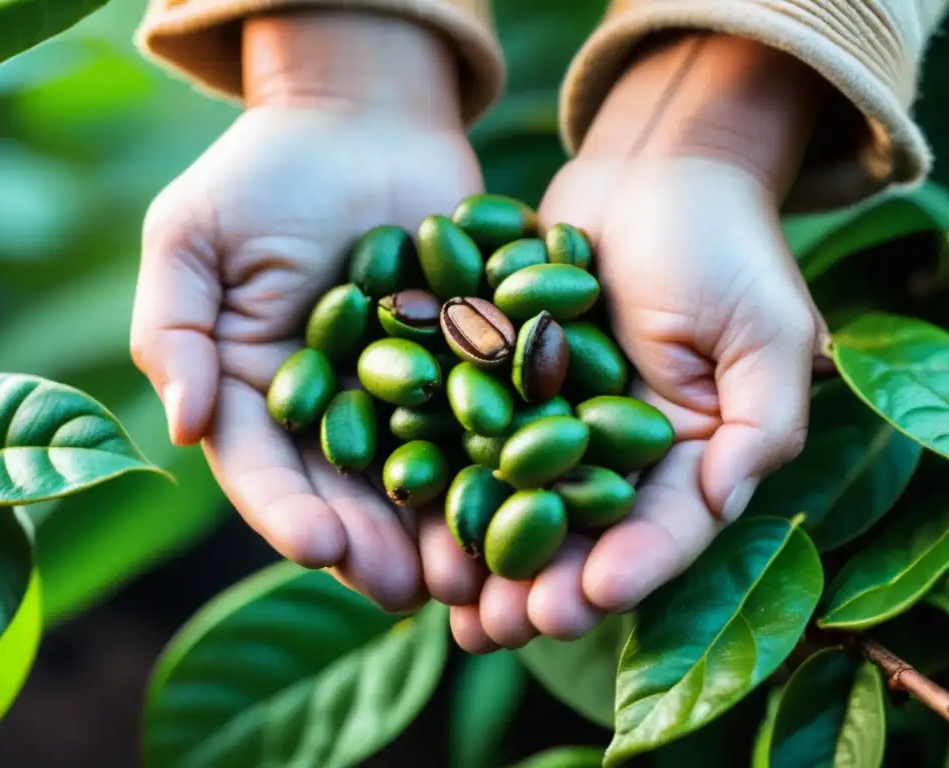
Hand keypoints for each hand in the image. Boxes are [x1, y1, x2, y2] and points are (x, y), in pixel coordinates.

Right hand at [130, 11, 485, 612]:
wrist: (363, 121)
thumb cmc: (263, 173)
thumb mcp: (191, 238)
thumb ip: (174, 330)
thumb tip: (185, 429)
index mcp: (258, 395)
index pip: (265, 470)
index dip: (288, 512)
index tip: (317, 547)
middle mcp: (332, 412)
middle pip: (349, 493)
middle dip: (374, 546)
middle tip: (404, 591)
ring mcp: (406, 396)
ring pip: (422, 478)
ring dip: (443, 530)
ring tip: (470, 576)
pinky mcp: (470, 369)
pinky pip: (488, 421)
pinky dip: (505, 463)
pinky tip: (529, 501)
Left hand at [449, 33, 831, 651]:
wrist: (651, 167)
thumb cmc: (723, 243)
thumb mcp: (764, 331)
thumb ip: (760, 423)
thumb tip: (727, 505)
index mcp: (686, 453)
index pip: (663, 528)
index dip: (632, 568)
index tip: (591, 599)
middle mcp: (616, 451)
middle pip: (581, 534)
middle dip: (544, 583)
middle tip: (506, 627)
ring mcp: (554, 418)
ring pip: (518, 501)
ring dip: (485, 554)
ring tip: (453, 602)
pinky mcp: (502, 379)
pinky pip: (471, 434)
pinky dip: (446, 473)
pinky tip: (414, 511)